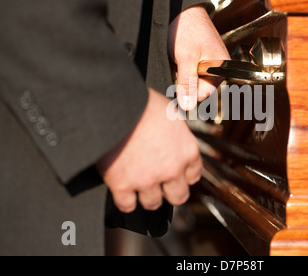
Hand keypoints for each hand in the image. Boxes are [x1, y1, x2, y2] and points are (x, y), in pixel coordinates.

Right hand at [96, 88, 201, 212]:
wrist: (114, 104)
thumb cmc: (142, 102)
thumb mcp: (170, 111)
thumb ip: (176, 130)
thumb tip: (174, 134)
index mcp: (187, 150)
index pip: (193, 175)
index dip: (184, 175)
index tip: (177, 174)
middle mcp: (171, 169)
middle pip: (178, 196)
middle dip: (170, 192)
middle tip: (161, 187)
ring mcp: (147, 179)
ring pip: (153, 203)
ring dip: (147, 197)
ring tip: (139, 186)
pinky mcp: (122, 184)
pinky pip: (127, 205)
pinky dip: (125, 200)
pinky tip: (123, 191)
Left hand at [168, 4, 229, 110]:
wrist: (179, 8)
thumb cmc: (186, 28)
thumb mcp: (185, 57)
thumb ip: (187, 83)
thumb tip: (187, 106)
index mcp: (221, 67)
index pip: (204, 94)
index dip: (188, 90)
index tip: (178, 79)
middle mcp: (217, 68)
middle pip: (197, 89)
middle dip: (184, 82)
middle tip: (177, 65)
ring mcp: (207, 63)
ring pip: (191, 81)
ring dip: (180, 75)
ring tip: (177, 58)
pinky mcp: (198, 60)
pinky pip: (188, 73)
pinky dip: (179, 68)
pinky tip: (176, 57)